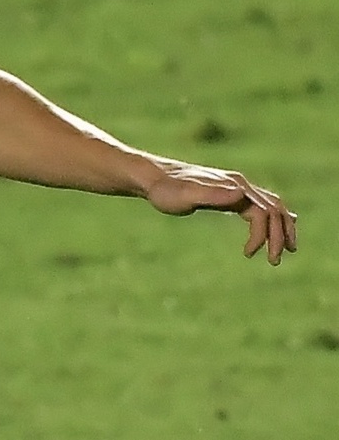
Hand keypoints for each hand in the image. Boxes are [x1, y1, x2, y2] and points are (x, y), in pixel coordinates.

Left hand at [145, 162, 297, 264]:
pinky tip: (271, 230)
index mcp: (235, 187)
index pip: (263, 213)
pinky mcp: (230, 194)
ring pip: (271, 207)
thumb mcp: (186, 196)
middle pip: (274, 210)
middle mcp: (240, 185)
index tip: (248, 255)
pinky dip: (271, 219)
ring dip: (282, 228)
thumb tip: (241, 194)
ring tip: (285, 250)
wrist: (154, 178)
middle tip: (275, 261)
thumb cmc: (166, 190)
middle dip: (280, 235)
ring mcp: (237, 189)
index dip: (262, 235)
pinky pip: (259, 206)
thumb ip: (213, 195)